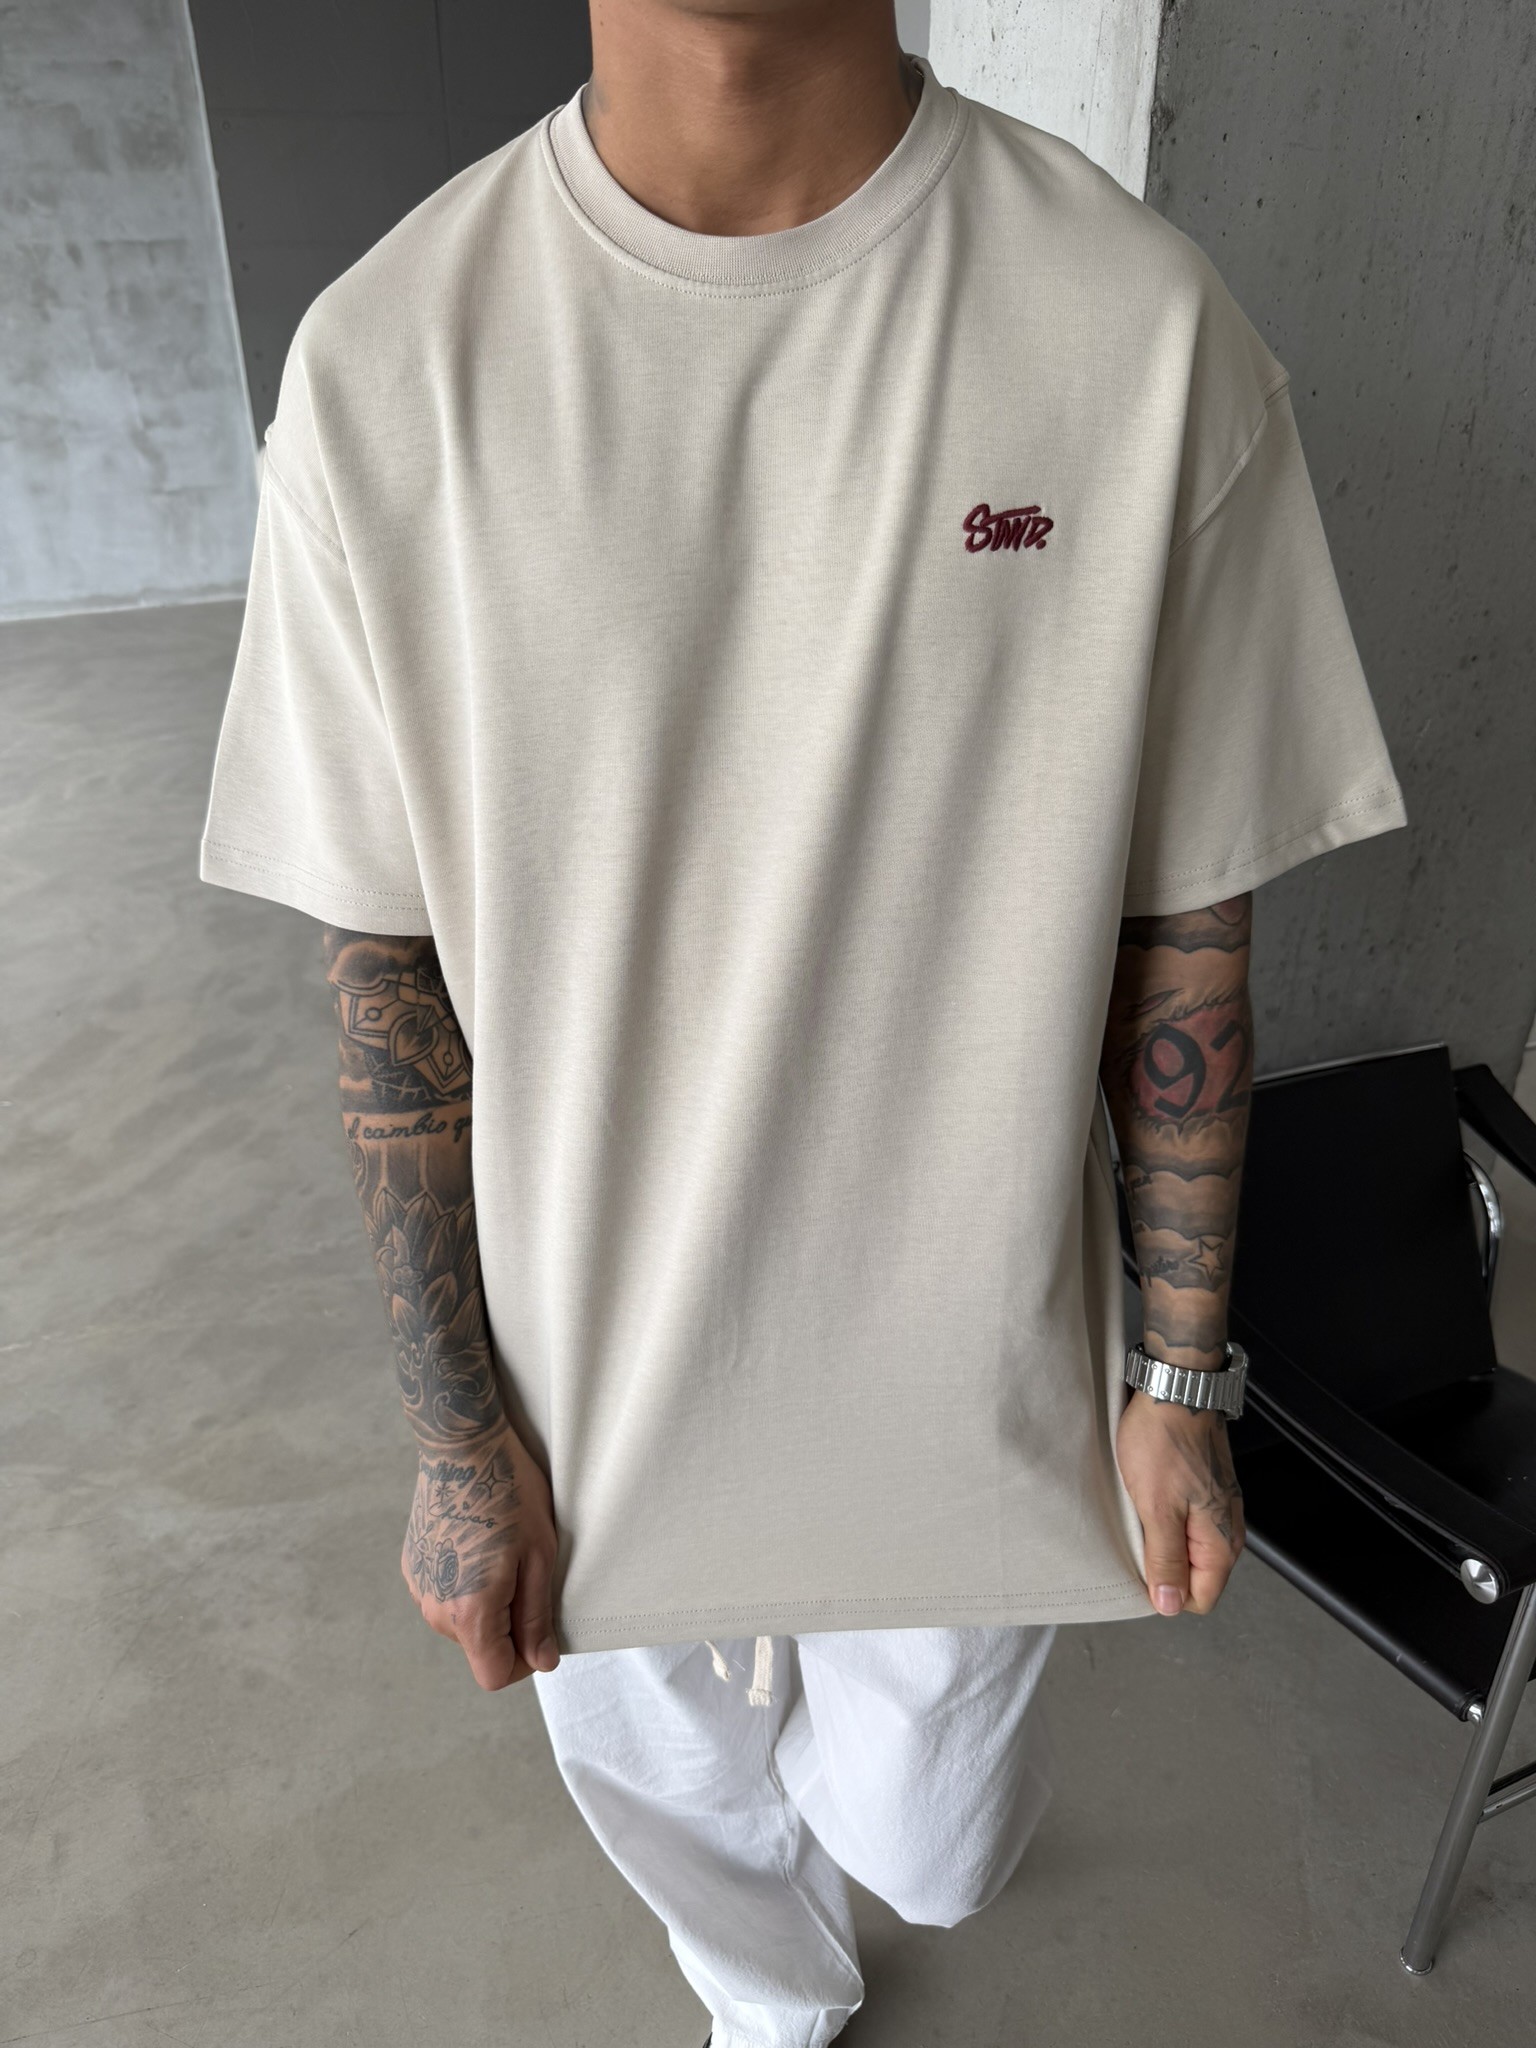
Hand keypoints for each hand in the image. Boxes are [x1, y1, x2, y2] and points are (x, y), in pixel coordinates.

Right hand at [401, 1423, 560, 1687]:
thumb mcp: (539, 1555)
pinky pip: (444, 1597)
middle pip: (478, 1648)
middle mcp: (435, 1609)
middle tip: (525, 1573)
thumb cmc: (509, 1494)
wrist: (461, 1447)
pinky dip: (464, 1584)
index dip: (523, 1661)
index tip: (538, 1625)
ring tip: (500, 1553)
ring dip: (485, 1605)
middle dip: (507, 1627)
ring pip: (460, 1624)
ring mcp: (419, 1588)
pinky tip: (475, 1544)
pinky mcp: (412, 1568)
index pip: (494, 1675)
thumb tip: (542, 1661)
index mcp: (469, 1612)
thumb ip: (536, 1617)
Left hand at [1115, 1391, 1244, 1616]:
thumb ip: (1166, 1559)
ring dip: (1162, 1540)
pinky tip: (1147, 1499)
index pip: (1200, 1598)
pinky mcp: (1205, 1488)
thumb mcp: (1156, 1508)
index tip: (1142, 1567)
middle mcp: (1226, 1528)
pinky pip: (1186, 1522)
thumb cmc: (1163, 1442)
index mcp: (1221, 1541)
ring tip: (1140, 1514)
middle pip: (1196, 1576)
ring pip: (1189, 1548)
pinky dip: (1165, 1518)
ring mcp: (1218, 1507)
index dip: (1167, 1593)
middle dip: (1164, 1567)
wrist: (1175, 1389)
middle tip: (1137, 1535)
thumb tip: (1169, 1604)